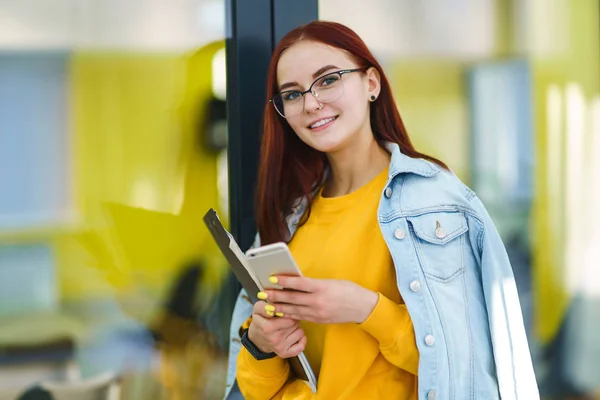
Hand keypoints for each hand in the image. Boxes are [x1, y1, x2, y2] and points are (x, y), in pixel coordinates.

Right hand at [247, 300, 306, 357]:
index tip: (284, 312)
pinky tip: (294, 335)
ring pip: (300, 333)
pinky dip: (301, 340)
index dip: (289, 312)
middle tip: (286, 319)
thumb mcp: (258, 309)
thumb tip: (274, 308)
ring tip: (288, 327)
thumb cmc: (260, 320)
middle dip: (293, 319)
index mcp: (267, 327)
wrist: (257, 338)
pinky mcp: (284, 354)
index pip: (289, 317)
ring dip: (296, 328)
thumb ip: (264, 306)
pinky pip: (301, 347)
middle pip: (295, 324)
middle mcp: (274, 339)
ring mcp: (280, 348)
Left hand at [264, 276, 378, 323]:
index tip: (272, 278)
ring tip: (267, 303)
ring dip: (279, 306)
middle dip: (275, 295)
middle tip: (262, 293)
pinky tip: (281, 312)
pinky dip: (289, 314)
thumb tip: (297, 281)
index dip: (283, 281)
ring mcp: (317, 313)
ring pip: (293, 309)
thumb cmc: (349, 290)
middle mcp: (317, 301)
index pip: (298, 283)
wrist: (362, 308)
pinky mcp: (318, 320)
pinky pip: (300, 317)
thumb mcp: (332, 282)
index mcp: (321, 288)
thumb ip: (314, 283)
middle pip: (292, 298)